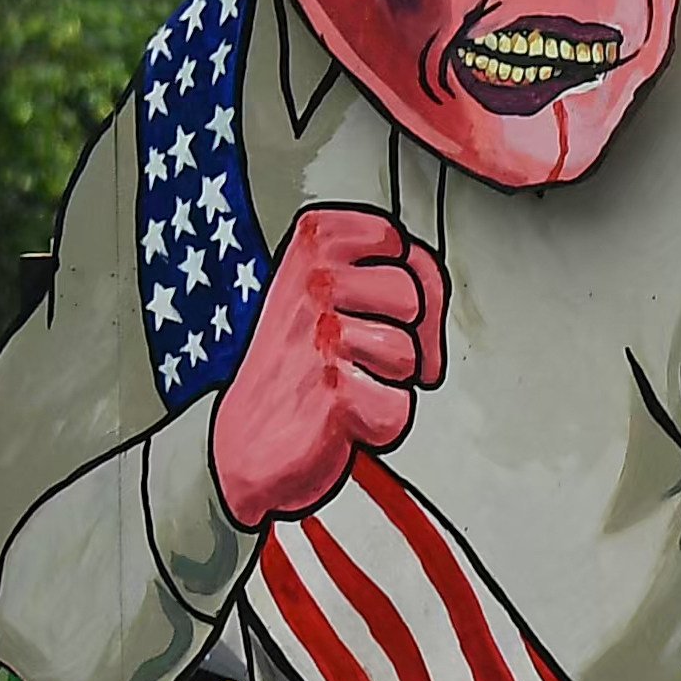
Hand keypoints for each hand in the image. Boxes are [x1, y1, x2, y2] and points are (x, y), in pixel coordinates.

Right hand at [211, 205, 449, 527]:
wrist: (247, 440)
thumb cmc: (295, 363)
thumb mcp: (332, 290)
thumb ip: (389, 270)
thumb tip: (433, 296)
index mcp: (315, 240)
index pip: (399, 242)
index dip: (410, 283)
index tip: (384, 309)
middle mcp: (314, 280)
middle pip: (410, 296)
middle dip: (404, 335)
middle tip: (364, 355)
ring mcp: (321, 335)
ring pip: (408, 353)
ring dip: (389, 381)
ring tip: (348, 382)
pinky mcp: (334, 390)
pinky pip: (400, 407)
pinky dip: (380, 423)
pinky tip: (343, 416)